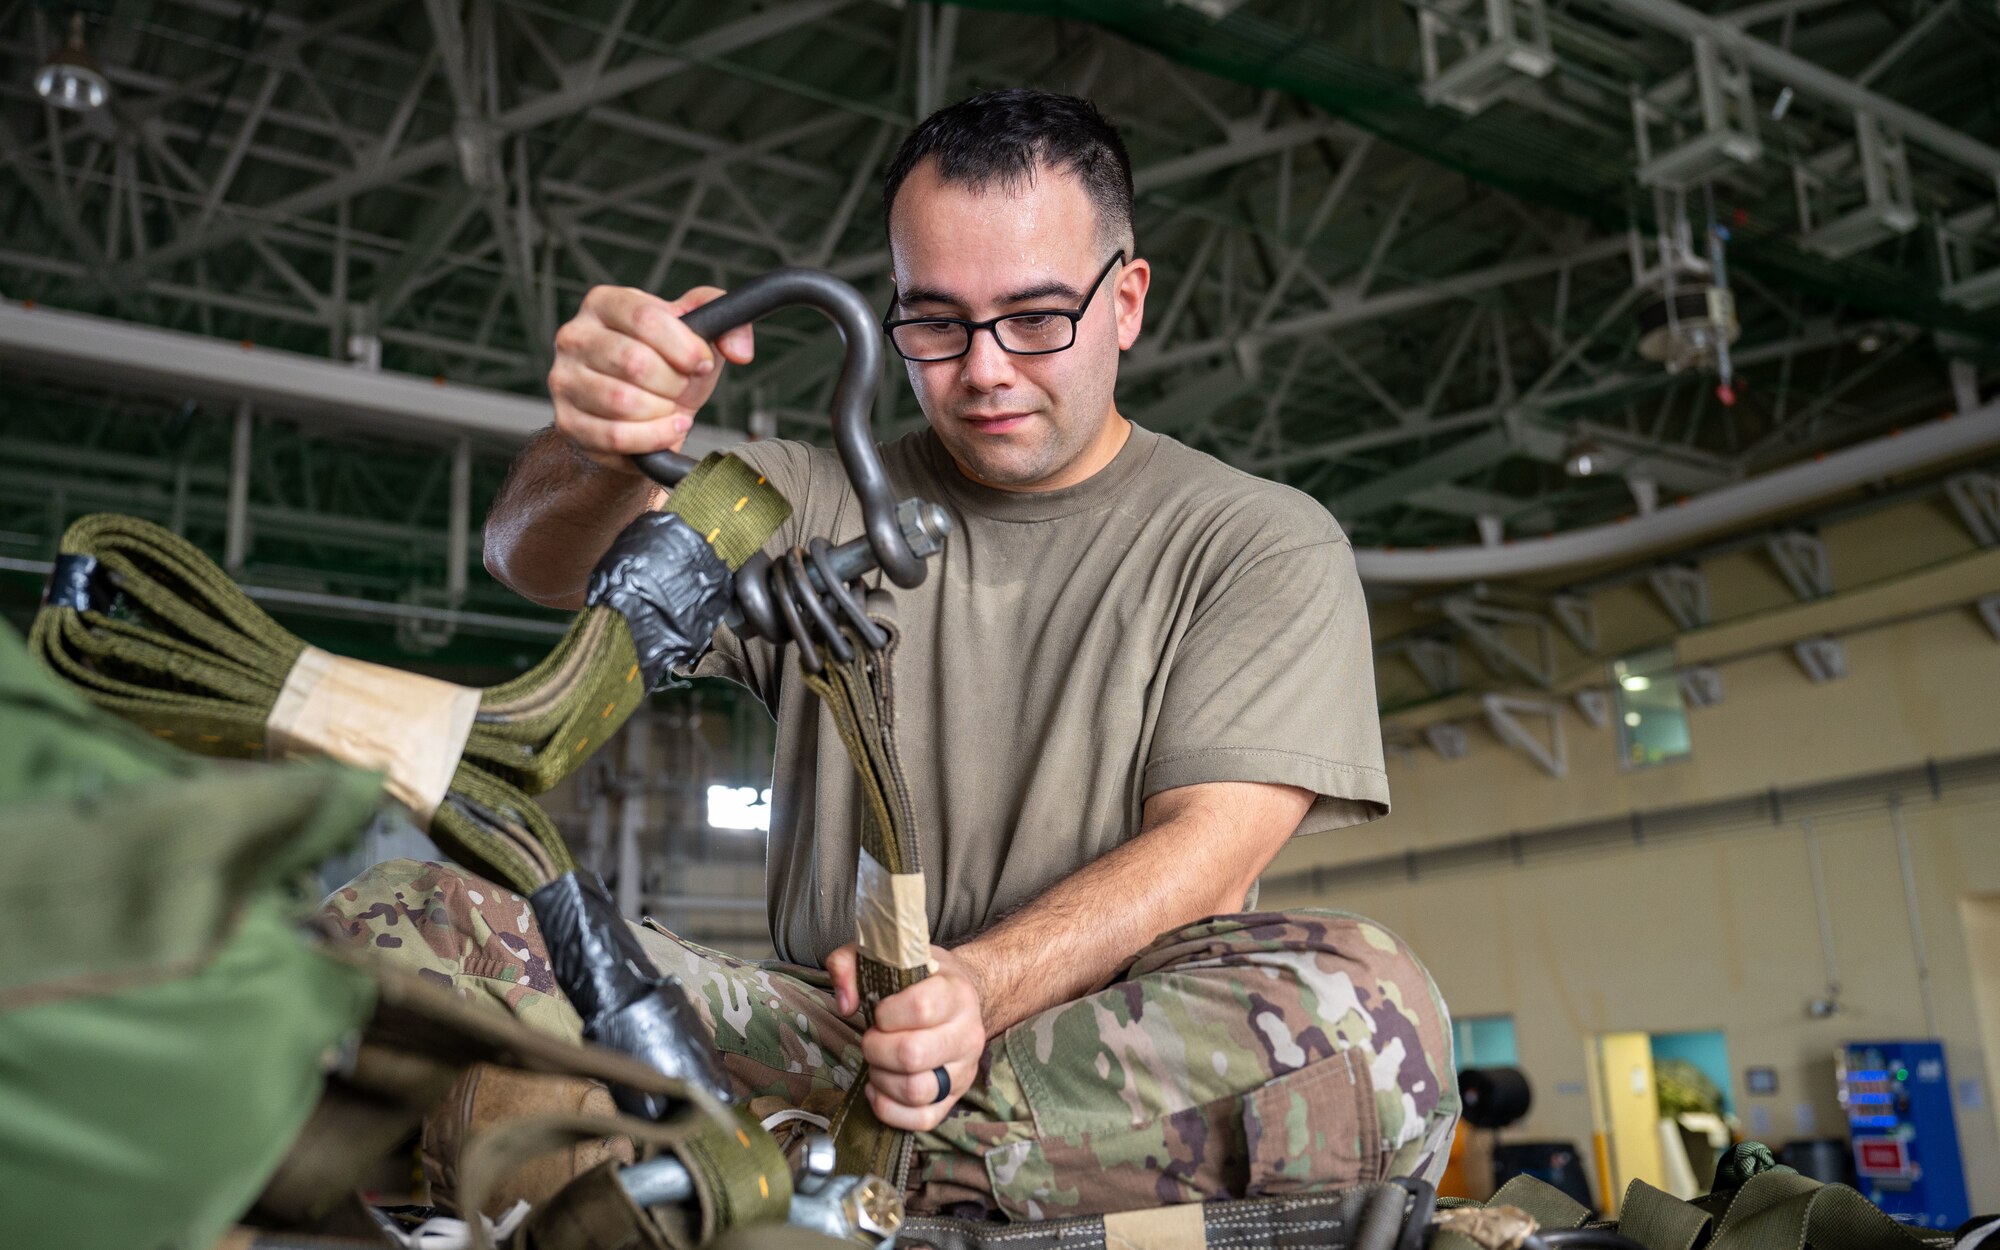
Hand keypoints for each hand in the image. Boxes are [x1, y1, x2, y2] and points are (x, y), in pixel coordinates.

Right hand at [546, 285, 756, 474]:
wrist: (639, 414)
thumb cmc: (665, 366)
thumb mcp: (696, 335)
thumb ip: (726, 323)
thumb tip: (740, 349)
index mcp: (604, 303)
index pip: (645, 317)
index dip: (684, 346)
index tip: (701, 362)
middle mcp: (575, 337)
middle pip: (636, 362)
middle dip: (674, 383)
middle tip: (682, 388)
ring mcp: (565, 380)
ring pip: (624, 402)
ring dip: (663, 412)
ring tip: (671, 409)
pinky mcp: (568, 422)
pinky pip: (616, 435)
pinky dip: (653, 437)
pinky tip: (667, 429)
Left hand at [827, 943, 986, 1132]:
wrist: (962, 998)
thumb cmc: (921, 979)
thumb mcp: (888, 956)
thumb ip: (851, 963)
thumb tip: (845, 1004)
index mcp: (956, 993)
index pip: (921, 1008)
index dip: (886, 1014)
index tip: (879, 1011)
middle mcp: (968, 1033)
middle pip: (913, 1055)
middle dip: (876, 1049)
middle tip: (873, 1038)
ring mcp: (964, 1070)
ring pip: (917, 1091)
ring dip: (882, 1079)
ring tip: (878, 1062)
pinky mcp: (955, 1098)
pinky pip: (923, 1120)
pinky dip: (890, 1109)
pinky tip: (879, 1088)